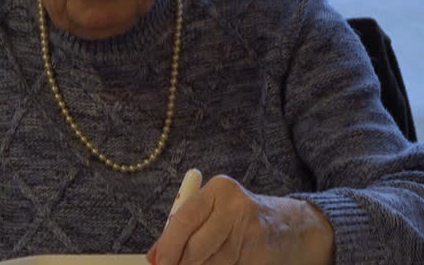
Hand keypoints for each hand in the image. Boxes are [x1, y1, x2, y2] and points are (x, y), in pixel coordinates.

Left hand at [146, 175, 333, 264]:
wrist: (292, 226)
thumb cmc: (240, 216)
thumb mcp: (216, 208)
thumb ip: (187, 226)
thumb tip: (156, 255)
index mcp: (220, 190)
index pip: (184, 219)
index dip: (168, 245)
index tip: (158, 261)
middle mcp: (237, 208)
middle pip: (196, 246)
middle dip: (180, 262)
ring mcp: (252, 234)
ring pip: (211, 264)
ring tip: (195, 264)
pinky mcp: (261, 258)